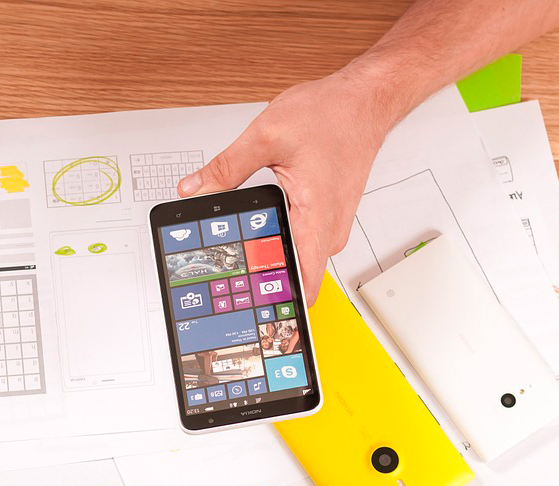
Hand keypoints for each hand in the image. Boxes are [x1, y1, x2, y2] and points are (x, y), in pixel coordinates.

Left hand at [178, 69, 396, 304]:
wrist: (363, 101)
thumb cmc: (333, 115)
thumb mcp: (267, 137)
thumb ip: (226, 168)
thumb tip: (194, 190)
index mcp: (317, 218)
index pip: (303, 284)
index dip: (278, 305)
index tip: (252, 312)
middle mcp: (329, 230)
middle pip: (294, 275)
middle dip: (261, 280)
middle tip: (228, 278)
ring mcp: (330, 226)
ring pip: (295, 259)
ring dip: (267, 259)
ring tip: (237, 254)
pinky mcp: (326, 218)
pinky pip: (301, 242)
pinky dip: (277, 241)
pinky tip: (256, 233)